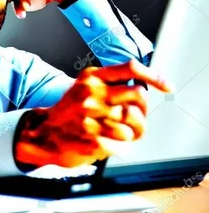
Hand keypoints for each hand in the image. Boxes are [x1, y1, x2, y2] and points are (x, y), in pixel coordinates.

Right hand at [14, 60, 171, 168]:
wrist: (45, 134)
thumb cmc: (70, 111)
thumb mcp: (84, 87)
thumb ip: (110, 84)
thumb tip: (145, 88)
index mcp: (90, 77)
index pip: (129, 68)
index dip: (153, 76)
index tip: (167, 86)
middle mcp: (91, 93)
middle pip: (138, 95)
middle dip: (143, 109)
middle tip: (136, 117)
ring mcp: (91, 116)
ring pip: (135, 121)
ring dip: (134, 130)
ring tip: (123, 132)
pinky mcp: (93, 138)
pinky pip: (125, 142)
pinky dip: (122, 145)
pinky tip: (110, 141)